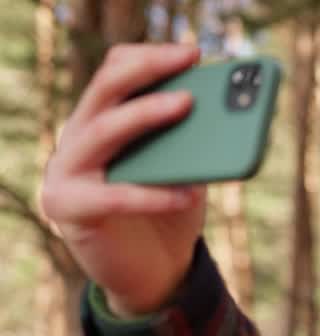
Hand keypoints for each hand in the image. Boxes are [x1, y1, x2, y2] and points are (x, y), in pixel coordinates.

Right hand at [40, 43, 207, 317]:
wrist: (155, 276)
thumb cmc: (171, 214)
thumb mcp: (188, 171)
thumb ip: (196, 144)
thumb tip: (231, 112)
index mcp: (102, 124)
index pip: (114, 73)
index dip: (150, 58)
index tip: (193, 53)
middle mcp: (77, 141)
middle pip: (104, 91)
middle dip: (147, 70)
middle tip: (188, 63)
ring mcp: (67, 174)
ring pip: (102, 131)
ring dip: (144, 114)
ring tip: (187, 104)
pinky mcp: (69, 212)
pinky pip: (114, 196)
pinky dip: (153, 194)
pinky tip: (188, 194)